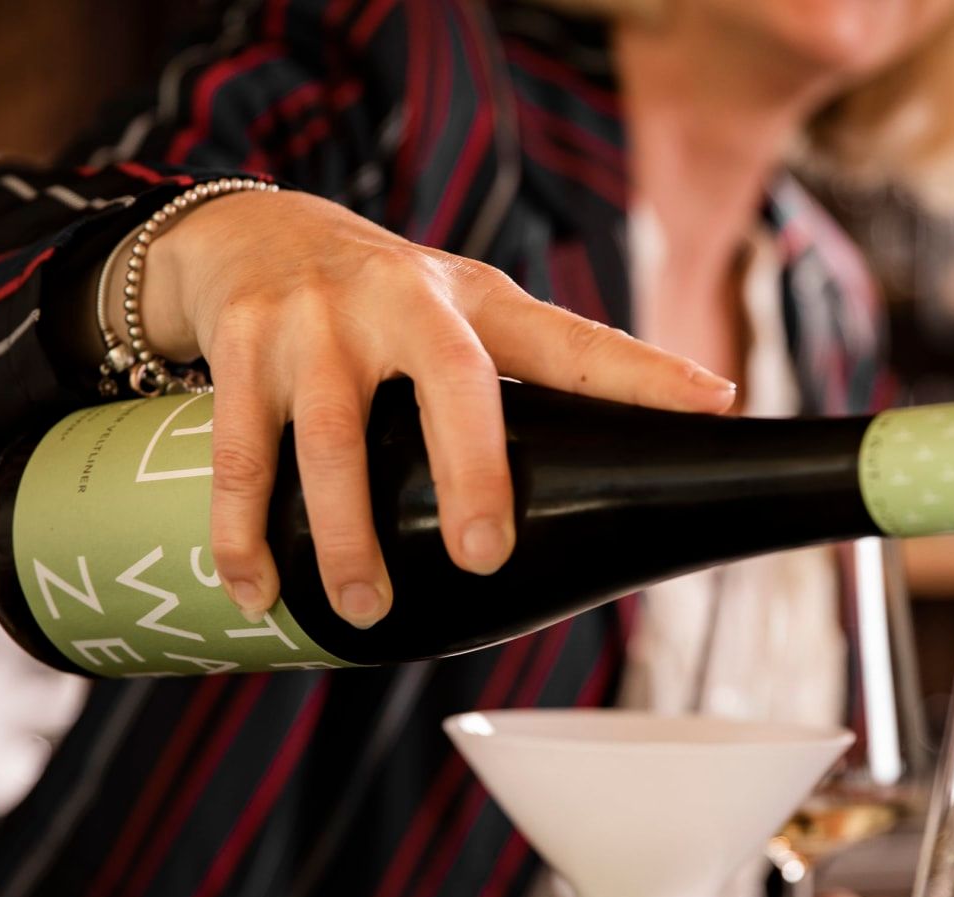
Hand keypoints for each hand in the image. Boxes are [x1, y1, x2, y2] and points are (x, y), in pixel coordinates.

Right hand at [130, 190, 736, 625]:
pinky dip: (242, 530)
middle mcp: (398, 300)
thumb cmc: (390, 293)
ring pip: (329, 436)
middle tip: (479, 558)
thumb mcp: (480, 309)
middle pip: (447, 384)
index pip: (569, 341)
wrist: (251, 230)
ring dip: (341, 532)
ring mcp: (314, 320)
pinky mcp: (241, 344)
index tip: (708, 406)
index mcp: (473, 302)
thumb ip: (575, 361)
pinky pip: (239, 451)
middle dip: (467, 471)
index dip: (639, 374)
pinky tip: (255, 588)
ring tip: (364, 609)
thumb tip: (714, 405)